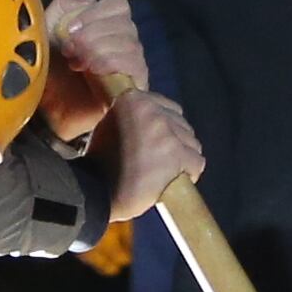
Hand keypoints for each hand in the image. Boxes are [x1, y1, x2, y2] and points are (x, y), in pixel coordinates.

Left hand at [43, 0, 147, 95]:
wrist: (43, 108)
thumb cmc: (46, 70)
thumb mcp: (46, 29)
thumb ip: (64, 6)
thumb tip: (88, 3)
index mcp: (104, 26)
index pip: (118, 5)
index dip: (95, 13)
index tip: (71, 29)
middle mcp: (122, 43)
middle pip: (126, 24)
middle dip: (93, 33)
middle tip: (69, 50)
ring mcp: (130, 66)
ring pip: (131, 44)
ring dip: (100, 49)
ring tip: (76, 63)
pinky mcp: (133, 88)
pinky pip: (136, 66)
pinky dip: (113, 62)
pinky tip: (93, 70)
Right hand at [95, 89, 201, 222]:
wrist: (94, 191)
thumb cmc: (100, 164)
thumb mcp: (110, 126)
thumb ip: (134, 119)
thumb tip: (159, 124)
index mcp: (134, 99)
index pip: (168, 108)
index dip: (165, 129)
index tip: (156, 145)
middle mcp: (152, 109)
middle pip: (182, 125)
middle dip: (175, 144)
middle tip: (159, 162)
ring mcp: (165, 132)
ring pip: (192, 143)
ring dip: (183, 159)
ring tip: (165, 173)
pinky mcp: (176, 154)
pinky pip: (197, 162)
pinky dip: (190, 174)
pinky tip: (174, 181)